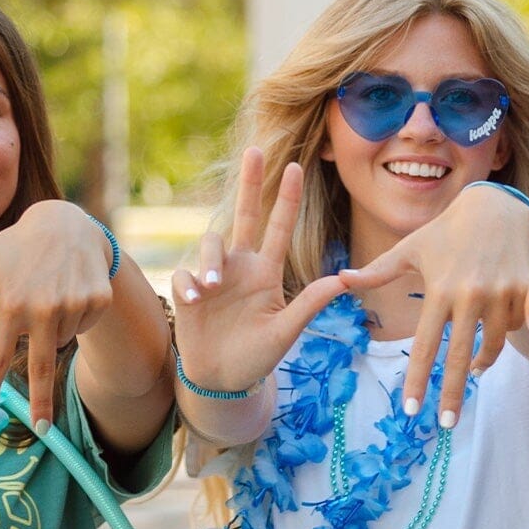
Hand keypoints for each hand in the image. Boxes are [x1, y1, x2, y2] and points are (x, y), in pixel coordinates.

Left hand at [0, 199, 116, 431]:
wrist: (67, 225)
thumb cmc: (13, 245)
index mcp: (12, 303)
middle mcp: (45, 309)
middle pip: (41, 368)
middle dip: (41, 403)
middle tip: (40, 429)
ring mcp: (75, 306)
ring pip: (60, 341)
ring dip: (51, 332)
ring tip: (47, 298)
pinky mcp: (98, 302)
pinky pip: (81, 328)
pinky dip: (73, 319)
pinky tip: (67, 293)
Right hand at [169, 147, 343, 391]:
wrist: (223, 379)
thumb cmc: (257, 356)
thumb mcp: (286, 331)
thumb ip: (308, 305)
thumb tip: (343, 281)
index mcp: (266, 272)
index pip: (278, 227)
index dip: (286, 198)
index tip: (296, 166)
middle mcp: (240, 266)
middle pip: (245, 214)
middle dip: (251, 182)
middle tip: (256, 149)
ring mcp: (213, 276)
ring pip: (211, 243)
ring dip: (212, 260)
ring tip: (214, 288)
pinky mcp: (188, 291)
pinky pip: (186, 275)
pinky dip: (191, 284)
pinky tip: (197, 301)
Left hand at [335, 180, 528, 425]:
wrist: (496, 206)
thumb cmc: (446, 231)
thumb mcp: (411, 248)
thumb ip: (377, 271)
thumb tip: (340, 279)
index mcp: (439, 289)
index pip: (425, 346)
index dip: (418, 381)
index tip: (411, 410)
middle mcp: (470, 294)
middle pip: (459, 357)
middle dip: (452, 395)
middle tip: (446, 425)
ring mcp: (501, 293)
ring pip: (492, 346)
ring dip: (480, 365)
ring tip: (472, 374)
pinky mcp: (526, 290)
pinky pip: (515, 328)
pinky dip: (504, 338)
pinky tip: (493, 342)